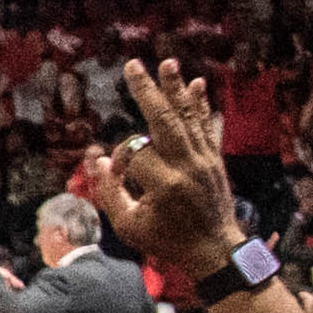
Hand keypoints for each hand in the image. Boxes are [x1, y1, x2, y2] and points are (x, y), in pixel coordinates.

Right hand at [99, 62, 246, 271]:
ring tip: (168, 62)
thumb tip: (98, 159)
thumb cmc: (167, 240)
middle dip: (147, 91)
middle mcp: (187, 165)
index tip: (116, 174)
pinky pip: (206, 126)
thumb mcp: (129, 226)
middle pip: (163, 119)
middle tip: (133, 65)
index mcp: (164, 184)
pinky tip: (197, 84)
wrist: (214, 249)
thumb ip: (109, 192)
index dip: (119, 158)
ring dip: (176, 88)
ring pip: (187, 117)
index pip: (134, 152)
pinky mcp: (215, 159)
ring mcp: (204, 160)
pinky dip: (201, 105)